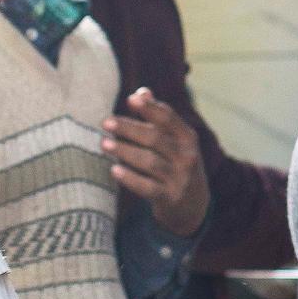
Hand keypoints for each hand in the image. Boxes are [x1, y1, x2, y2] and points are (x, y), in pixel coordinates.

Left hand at [104, 88, 209, 237]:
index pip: (169, 118)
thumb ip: (159, 117)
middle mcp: (187, 157)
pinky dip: (130, 178)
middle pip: (155, 138)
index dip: (150, 107)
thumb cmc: (177, 165)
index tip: (129, 99)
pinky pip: (147, 187)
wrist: (193, 207)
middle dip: (129, 128)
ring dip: (125, 151)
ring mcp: (180, 179)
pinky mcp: (169, 198)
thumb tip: (141, 92)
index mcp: (188, 138)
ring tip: (104, 144)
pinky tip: (114, 170)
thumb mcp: (176, 142)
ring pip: (149, 161)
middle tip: (106, 122)